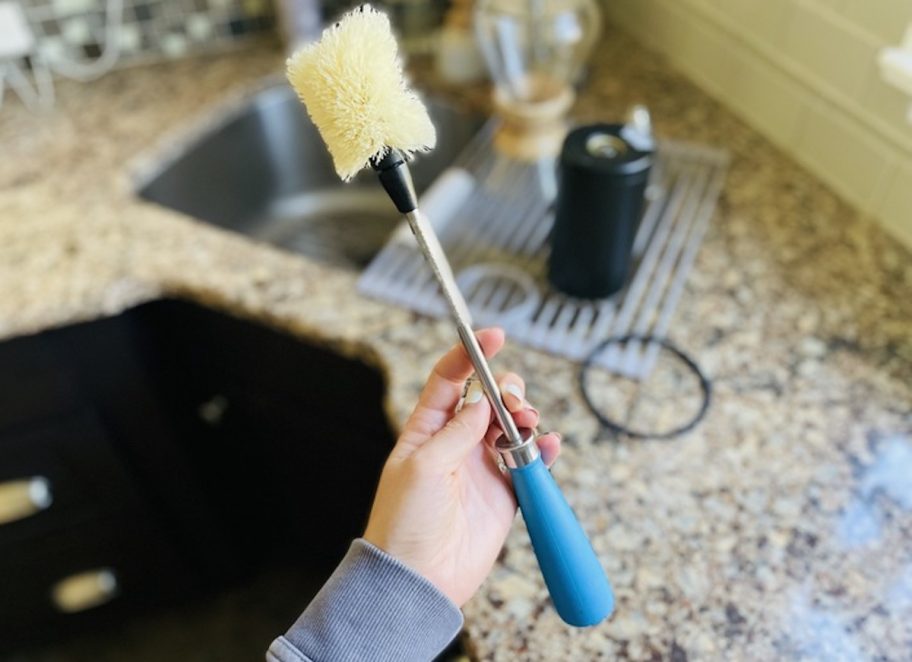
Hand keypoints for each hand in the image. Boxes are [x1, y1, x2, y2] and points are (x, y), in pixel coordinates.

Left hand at [363, 328, 560, 605]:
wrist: (419, 579)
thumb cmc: (405, 523)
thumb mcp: (424, 467)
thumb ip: (457, 432)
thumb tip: (483, 402)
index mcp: (427, 431)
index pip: (449, 380)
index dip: (469, 354)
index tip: (493, 336)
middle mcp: (456, 444)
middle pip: (489, 400)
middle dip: (507, 391)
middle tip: (514, 404)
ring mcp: (482, 467)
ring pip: (513, 427)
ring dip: (526, 418)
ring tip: (529, 426)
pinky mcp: (504, 494)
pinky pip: (531, 464)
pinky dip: (545, 451)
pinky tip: (549, 446)